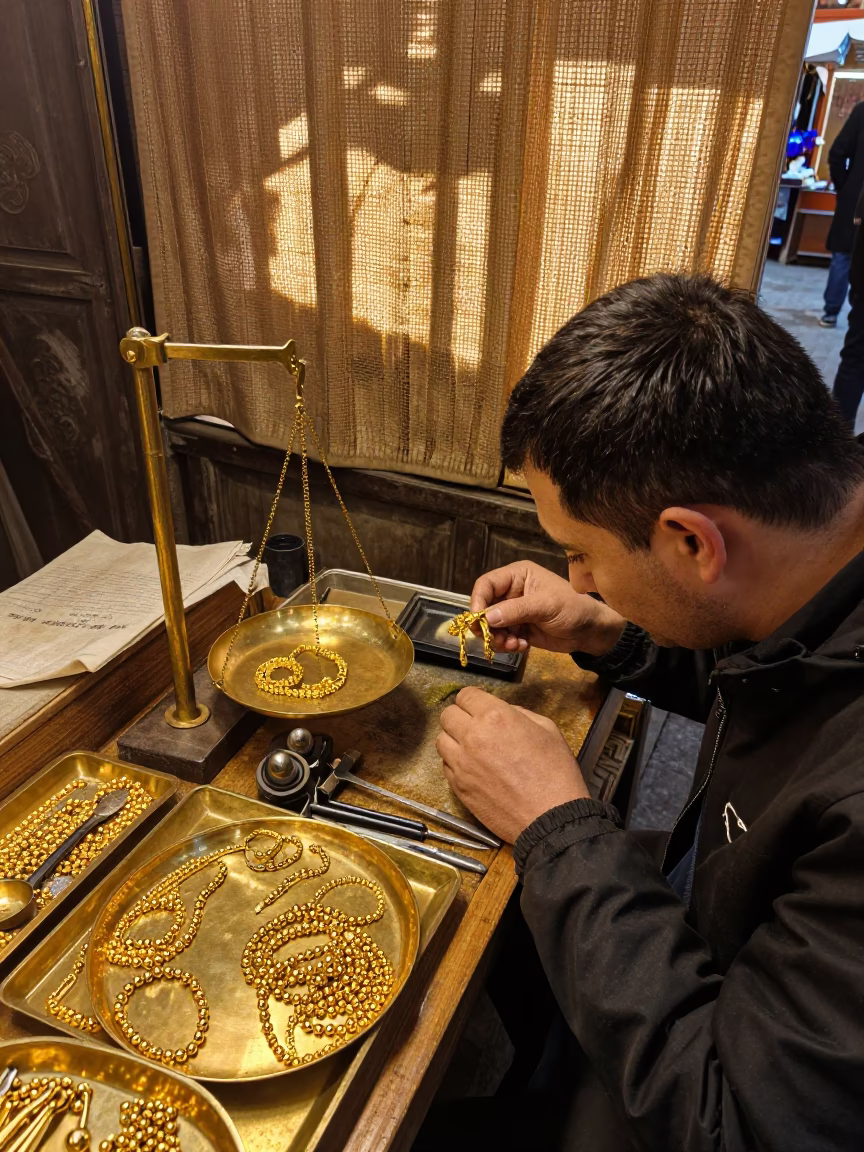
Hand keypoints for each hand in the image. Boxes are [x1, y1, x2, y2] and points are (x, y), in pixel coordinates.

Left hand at [437, 686, 589, 843]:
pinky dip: (455, 763)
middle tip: (474, 725)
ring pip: (441, 740)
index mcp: (496, 717)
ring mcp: (462, 763)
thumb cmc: (555, 776)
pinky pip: (445, 765)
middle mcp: (473, 737)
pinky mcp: (458, 786)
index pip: (466, 696)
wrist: (550, 817)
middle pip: (447, 715)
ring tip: (471, 747)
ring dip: (454, 739)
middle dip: (460, 717)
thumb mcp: (548, 730)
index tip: (477, 706)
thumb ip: (521, 714)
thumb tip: (505, 713)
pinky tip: (473, 767)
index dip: (473, 699)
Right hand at [470, 561, 624, 655]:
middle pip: (484, 607)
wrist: (591, 632)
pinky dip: (507, 644)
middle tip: (494, 639)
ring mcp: (514, 612)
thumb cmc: (573, 608)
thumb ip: (516, 610)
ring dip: (497, 638)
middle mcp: (512, 592)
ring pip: (491, 626)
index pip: (486, 584)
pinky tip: (522, 647)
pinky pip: (501, 637)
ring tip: (513, 645)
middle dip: (488, 625)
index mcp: (518, 576)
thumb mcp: (546, 606)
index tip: (476, 620)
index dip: (477, 601)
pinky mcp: (518, 629)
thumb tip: (487, 617)